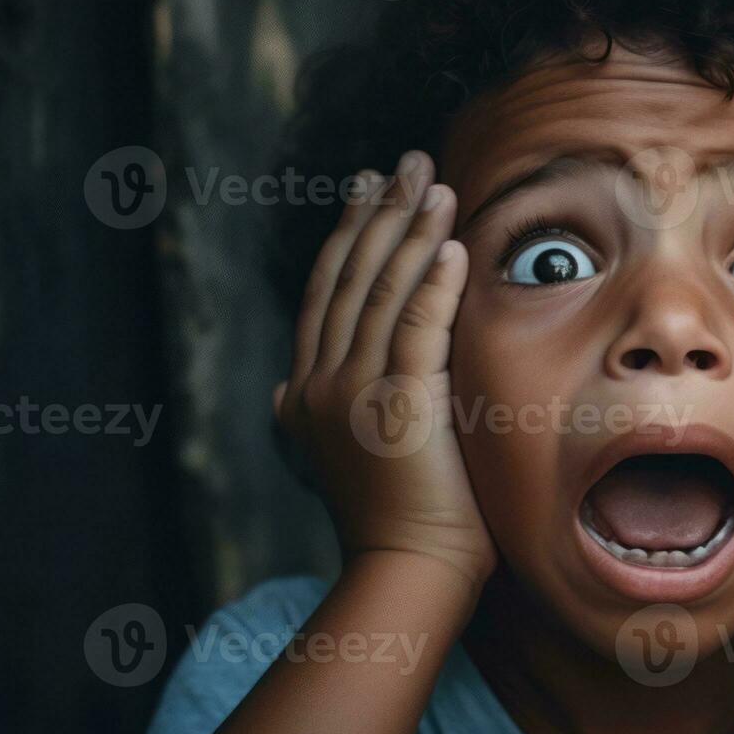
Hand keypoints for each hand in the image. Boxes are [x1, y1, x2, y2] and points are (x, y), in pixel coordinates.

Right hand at [274, 151, 495, 587]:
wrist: (408, 571)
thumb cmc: (392, 519)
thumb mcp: (336, 456)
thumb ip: (313, 414)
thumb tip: (282, 392)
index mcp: (306, 391)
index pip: (328, 293)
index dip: (348, 235)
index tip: (369, 188)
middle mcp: (320, 383)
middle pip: (352, 278)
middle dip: (382, 213)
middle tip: (408, 162)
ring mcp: (355, 394)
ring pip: (384, 293)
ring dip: (413, 232)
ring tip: (436, 185)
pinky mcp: (399, 407)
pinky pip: (418, 327)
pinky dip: (433, 282)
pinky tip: (450, 244)